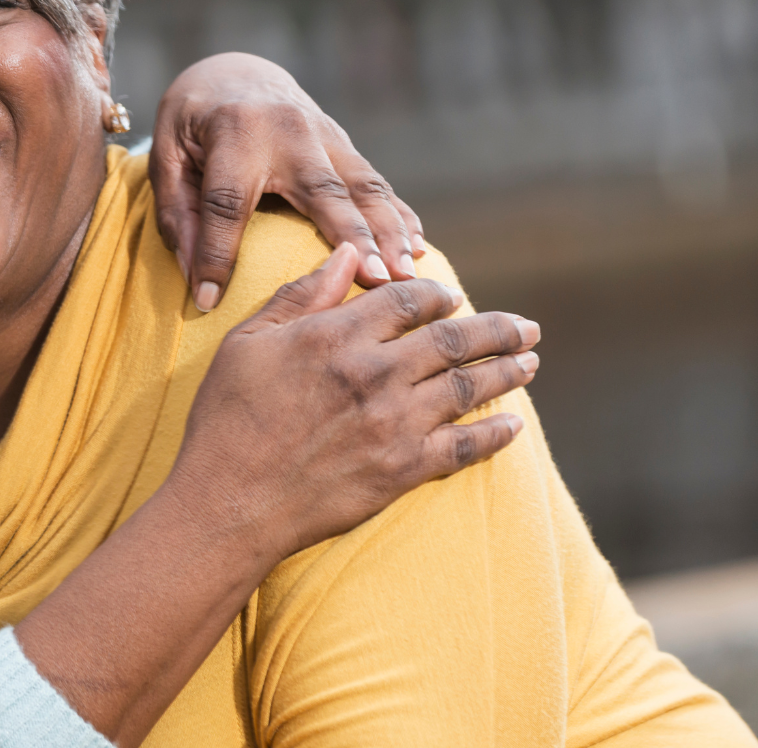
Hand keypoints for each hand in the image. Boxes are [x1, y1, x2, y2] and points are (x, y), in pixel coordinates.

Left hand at [150, 52, 421, 310]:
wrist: (232, 73)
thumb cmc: (191, 124)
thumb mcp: (167, 159)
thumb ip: (178, 214)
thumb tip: (194, 276)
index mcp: (233, 131)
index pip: (225, 202)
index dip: (216, 254)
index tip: (208, 301)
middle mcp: (286, 129)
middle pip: (322, 190)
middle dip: (352, 237)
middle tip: (377, 283)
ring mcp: (323, 132)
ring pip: (362, 185)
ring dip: (389, 230)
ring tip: (407, 274)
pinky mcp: (342, 142)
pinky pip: (375, 180)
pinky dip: (398, 213)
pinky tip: (417, 245)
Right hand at [171, 242, 534, 560]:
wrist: (229, 502)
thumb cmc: (227, 419)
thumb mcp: (247, 342)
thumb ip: (302, 296)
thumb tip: (348, 255)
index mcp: (334, 336)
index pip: (407, 300)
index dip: (435, 294)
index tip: (450, 297)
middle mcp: (374, 374)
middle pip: (453, 340)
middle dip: (496, 329)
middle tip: (526, 327)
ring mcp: (395, 423)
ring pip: (467, 388)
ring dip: (506, 372)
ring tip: (530, 362)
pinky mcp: (404, 469)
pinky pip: (465, 447)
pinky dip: (495, 434)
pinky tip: (513, 425)